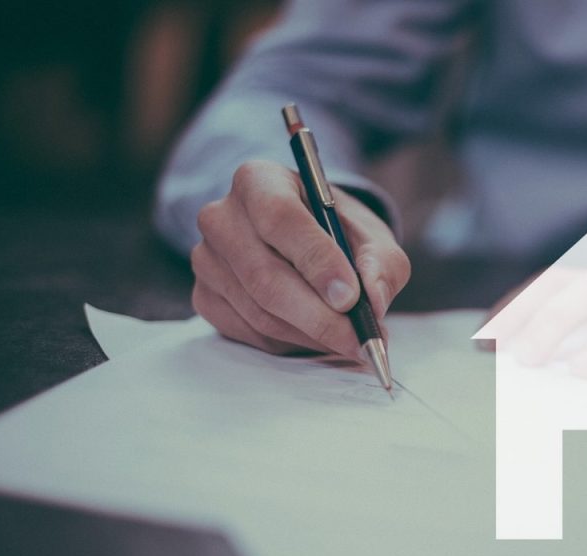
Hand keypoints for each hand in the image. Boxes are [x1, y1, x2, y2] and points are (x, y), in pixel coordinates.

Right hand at [190, 160, 409, 355]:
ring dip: (311, 335)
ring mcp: (207, 259)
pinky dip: (291, 343)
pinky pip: (249, 332)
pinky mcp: (205, 297)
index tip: (350, 297)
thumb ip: (381, 263)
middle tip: (360, 339)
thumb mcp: (371, 236)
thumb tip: (373, 300)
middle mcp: (222, 216)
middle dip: (319, 316)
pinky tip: (318, 337)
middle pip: (265, 276)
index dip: (316, 261)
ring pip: (260, 312)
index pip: (280, 218)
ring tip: (350, 341)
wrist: (306, 241)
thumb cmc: (337, 232)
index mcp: (259, 180)